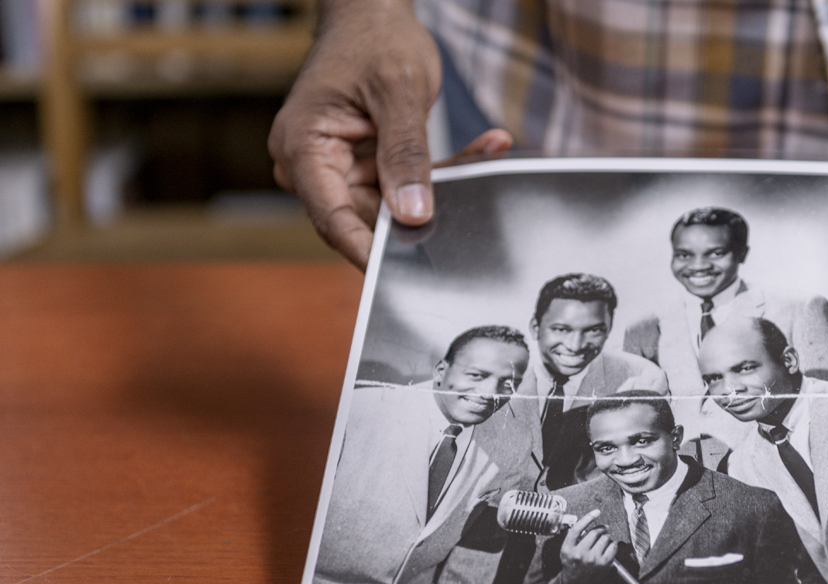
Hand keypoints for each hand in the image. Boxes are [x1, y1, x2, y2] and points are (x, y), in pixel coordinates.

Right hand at [268, 0, 510, 268]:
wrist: (372, 13)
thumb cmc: (374, 39)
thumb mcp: (398, 91)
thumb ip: (406, 153)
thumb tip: (411, 212)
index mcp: (303, 149)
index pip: (333, 218)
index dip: (369, 251)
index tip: (403, 276)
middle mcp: (313, 165)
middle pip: (367, 217)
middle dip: (421, 211)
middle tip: (470, 204)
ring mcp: (340, 169)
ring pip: (394, 205)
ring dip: (443, 184)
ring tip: (487, 150)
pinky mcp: (367, 167)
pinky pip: (406, 185)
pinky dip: (444, 171)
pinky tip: (485, 148)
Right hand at [558, 510, 617, 583]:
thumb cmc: (572, 564)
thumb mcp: (566, 550)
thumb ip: (574, 537)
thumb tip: (588, 522)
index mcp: (568, 549)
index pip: (578, 528)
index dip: (588, 518)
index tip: (596, 512)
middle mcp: (580, 553)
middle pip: (594, 532)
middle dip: (601, 529)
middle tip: (603, 529)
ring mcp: (593, 559)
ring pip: (605, 538)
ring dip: (606, 537)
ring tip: (603, 541)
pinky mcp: (604, 564)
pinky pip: (613, 547)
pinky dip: (612, 544)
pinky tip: (609, 547)